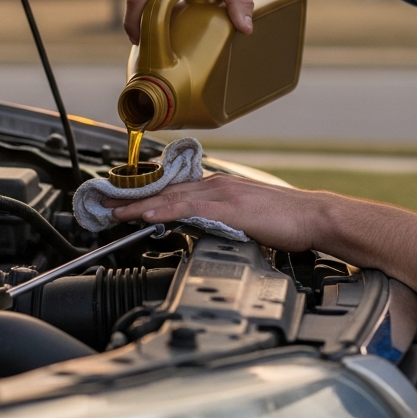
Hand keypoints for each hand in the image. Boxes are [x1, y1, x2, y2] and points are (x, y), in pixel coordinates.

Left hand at [103, 174, 321, 251]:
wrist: (314, 217)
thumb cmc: (286, 221)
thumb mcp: (243, 220)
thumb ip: (218, 222)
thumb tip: (196, 232)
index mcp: (219, 188)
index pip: (172, 190)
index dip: (142, 197)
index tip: (118, 204)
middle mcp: (217, 185)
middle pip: (164, 190)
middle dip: (131, 199)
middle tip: (102, 205)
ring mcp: (223, 193)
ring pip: (171, 197)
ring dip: (139, 205)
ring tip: (113, 212)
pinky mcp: (231, 207)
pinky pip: (190, 208)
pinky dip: (164, 210)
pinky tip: (147, 216)